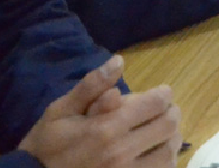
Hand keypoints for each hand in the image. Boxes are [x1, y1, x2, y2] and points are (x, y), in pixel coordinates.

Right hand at [19, 56, 181, 167]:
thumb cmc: (47, 144)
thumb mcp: (60, 110)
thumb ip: (92, 86)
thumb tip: (119, 61)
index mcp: (106, 128)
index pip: (155, 104)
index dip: (163, 94)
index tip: (161, 92)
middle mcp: (121, 153)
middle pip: (168, 126)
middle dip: (171, 112)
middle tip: (164, 110)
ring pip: (169, 153)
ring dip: (171, 138)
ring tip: (161, 131)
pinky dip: (164, 161)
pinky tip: (155, 153)